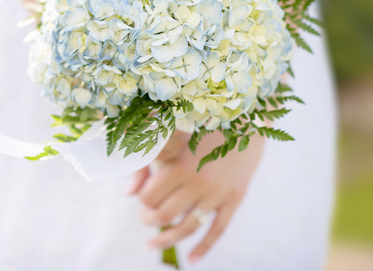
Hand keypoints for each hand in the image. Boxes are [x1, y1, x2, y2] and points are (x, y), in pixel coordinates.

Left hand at [126, 129, 263, 263]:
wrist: (244, 117)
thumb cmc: (199, 125)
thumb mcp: (169, 140)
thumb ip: (144, 165)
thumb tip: (128, 194)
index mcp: (177, 165)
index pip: (148, 198)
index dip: (142, 202)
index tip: (142, 198)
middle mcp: (198, 182)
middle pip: (165, 216)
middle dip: (150, 220)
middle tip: (145, 217)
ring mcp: (218, 193)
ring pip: (188, 228)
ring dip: (167, 239)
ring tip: (152, 242)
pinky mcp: (235, 198)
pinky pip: (217, 230)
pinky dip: (203, 248)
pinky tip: (191, 259)